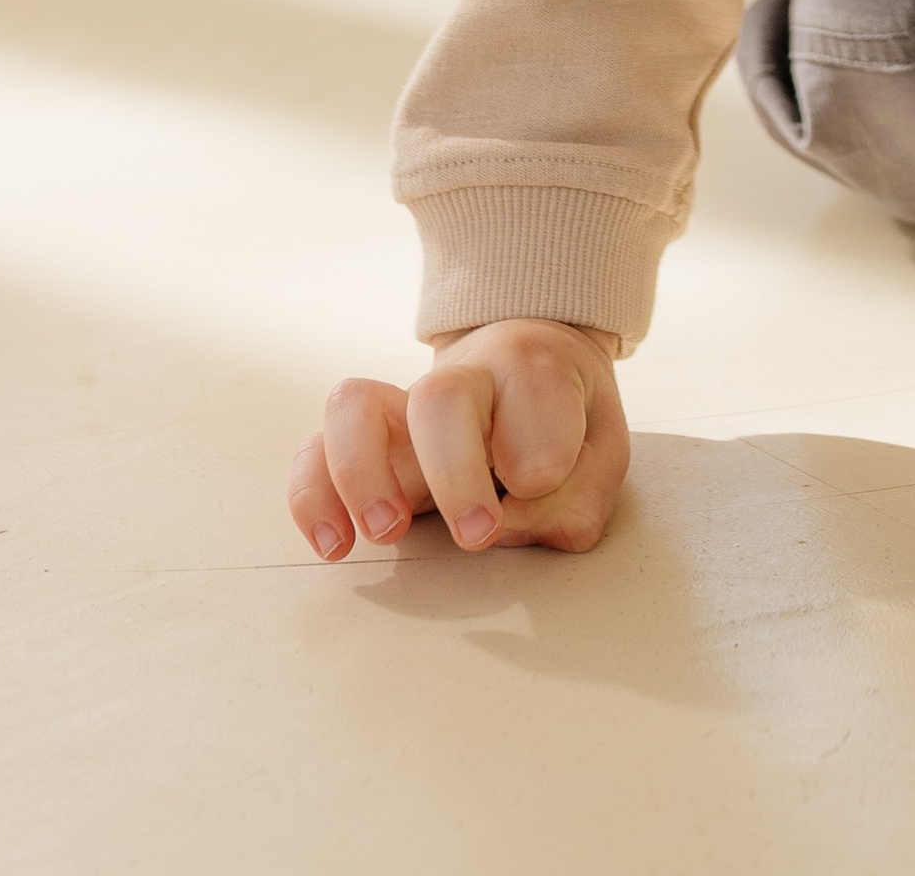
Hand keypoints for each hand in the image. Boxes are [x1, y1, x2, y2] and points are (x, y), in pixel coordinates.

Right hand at [289, 319, 629, 561]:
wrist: (531, 368)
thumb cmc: (567, 423)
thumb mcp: (602, 454)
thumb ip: (574, 497)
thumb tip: (509, 528)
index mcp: (534, 369)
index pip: (536, 400)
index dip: (545, 455)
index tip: (546, 485)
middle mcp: (462, 380)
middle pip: (440, 398)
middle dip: (455, 474)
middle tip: (478, 536)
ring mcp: (405, 409)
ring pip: (356, 406)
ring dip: (364, 475)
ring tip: (388, 532)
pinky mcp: (366, 442)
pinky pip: (315, 451)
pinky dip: (312, 498)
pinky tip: (334, 546)